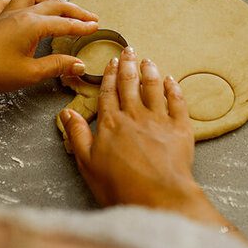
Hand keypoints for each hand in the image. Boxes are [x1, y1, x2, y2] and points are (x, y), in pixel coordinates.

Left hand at [0, 0, 97, 105]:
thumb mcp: (30, 73)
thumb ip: (56, 66)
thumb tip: (79, 64)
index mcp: (33, 25)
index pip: (64, 23)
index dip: (82, 26)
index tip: (96, 27)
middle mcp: (20, 14)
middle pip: (53, 5)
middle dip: (73, 11)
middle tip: (89, 17)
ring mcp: (5, 15)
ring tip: (59, 6)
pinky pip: (7, 3)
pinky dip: (19, 1)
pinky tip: (21, 8)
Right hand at [61, 47, 195, 207]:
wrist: (157, 197)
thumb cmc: (119, 185)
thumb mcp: (87, 163)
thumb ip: (77, 135)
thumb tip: (66, 112)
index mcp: (111, 123)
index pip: (108, 92)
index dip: (109, 75)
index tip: (111, 61)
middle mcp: (135, 115)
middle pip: (130, 83)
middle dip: (128, 65)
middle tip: (128, 50)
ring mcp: (159, 120)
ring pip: (154, 87)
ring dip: (150, 71)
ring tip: (147, 61)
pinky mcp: (181, 129)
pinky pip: (177, 101)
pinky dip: (173, 88)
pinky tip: (170, 81)